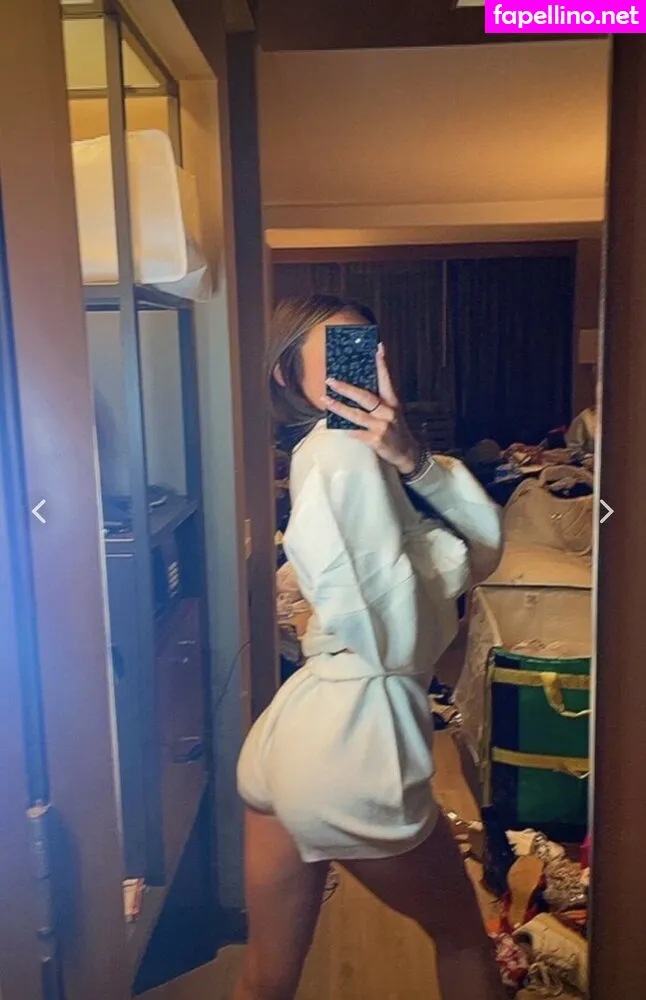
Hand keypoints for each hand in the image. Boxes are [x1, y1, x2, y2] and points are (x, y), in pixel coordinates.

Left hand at [321, 344, 420, 474]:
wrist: (407, 453)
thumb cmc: (396, 429)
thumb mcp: (393, 412)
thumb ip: (379, 401)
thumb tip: (357, 388)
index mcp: (393, 402)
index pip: (386, 380)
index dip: (382, 364)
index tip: (377, 349)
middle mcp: (387, 412)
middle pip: (365, 397)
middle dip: (346, 388)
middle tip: (330, 380)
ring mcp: (381, 426)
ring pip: (356, 415)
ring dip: (338, 407)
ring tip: (325, 400)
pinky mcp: (375, 440)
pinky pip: (355, 432)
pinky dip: (344, 428)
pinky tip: (334, 423)